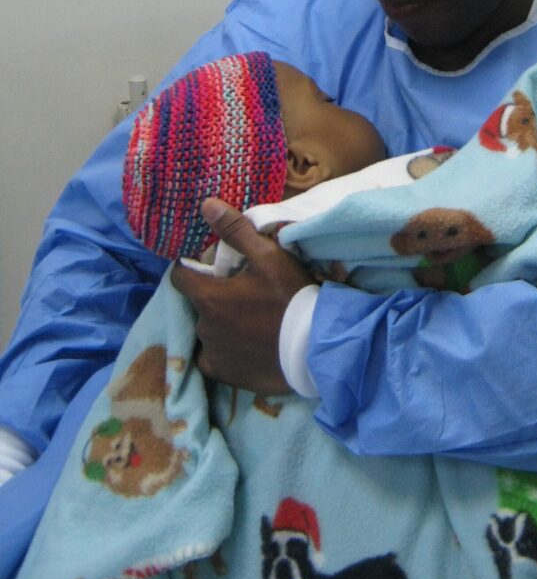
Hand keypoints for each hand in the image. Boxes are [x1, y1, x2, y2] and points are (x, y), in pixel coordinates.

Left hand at [170, 198, 313, 393]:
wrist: (314, 348)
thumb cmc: (291, 298)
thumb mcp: (268, 257)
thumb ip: (235, 230)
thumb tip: (206, 204)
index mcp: (209, 296)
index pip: (180, 276)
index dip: (191, 268)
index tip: (209, 267)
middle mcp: (203, 326)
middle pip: (198, 304)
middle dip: (213, 296)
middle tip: (241, 293)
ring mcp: (213, 352)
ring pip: (208, 330)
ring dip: (221, 323)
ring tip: (249, 320)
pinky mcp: (224, 374)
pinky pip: (214, 357)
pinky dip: (225, 350)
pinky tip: (245, 344)